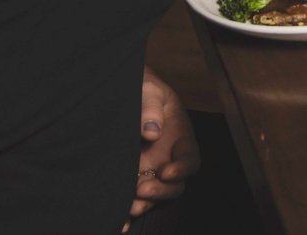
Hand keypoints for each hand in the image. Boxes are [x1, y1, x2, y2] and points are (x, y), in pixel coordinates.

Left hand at [123, 68, 200, 231]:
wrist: (115, 90)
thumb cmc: (140, 85)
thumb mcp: (148, 87)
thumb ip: (151, 105)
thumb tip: (152, 132)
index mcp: (180, 135)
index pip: (190, 158)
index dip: (183, 168)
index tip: (167, 171)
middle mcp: (167, 157)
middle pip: (175, 184)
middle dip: (162, 191)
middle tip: (141, 189)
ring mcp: (149, 169)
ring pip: (155, 196)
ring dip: (143, 204)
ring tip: (127, 206)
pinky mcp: (130, 177)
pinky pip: (133, 199)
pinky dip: (126, 213)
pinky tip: (118, 222)